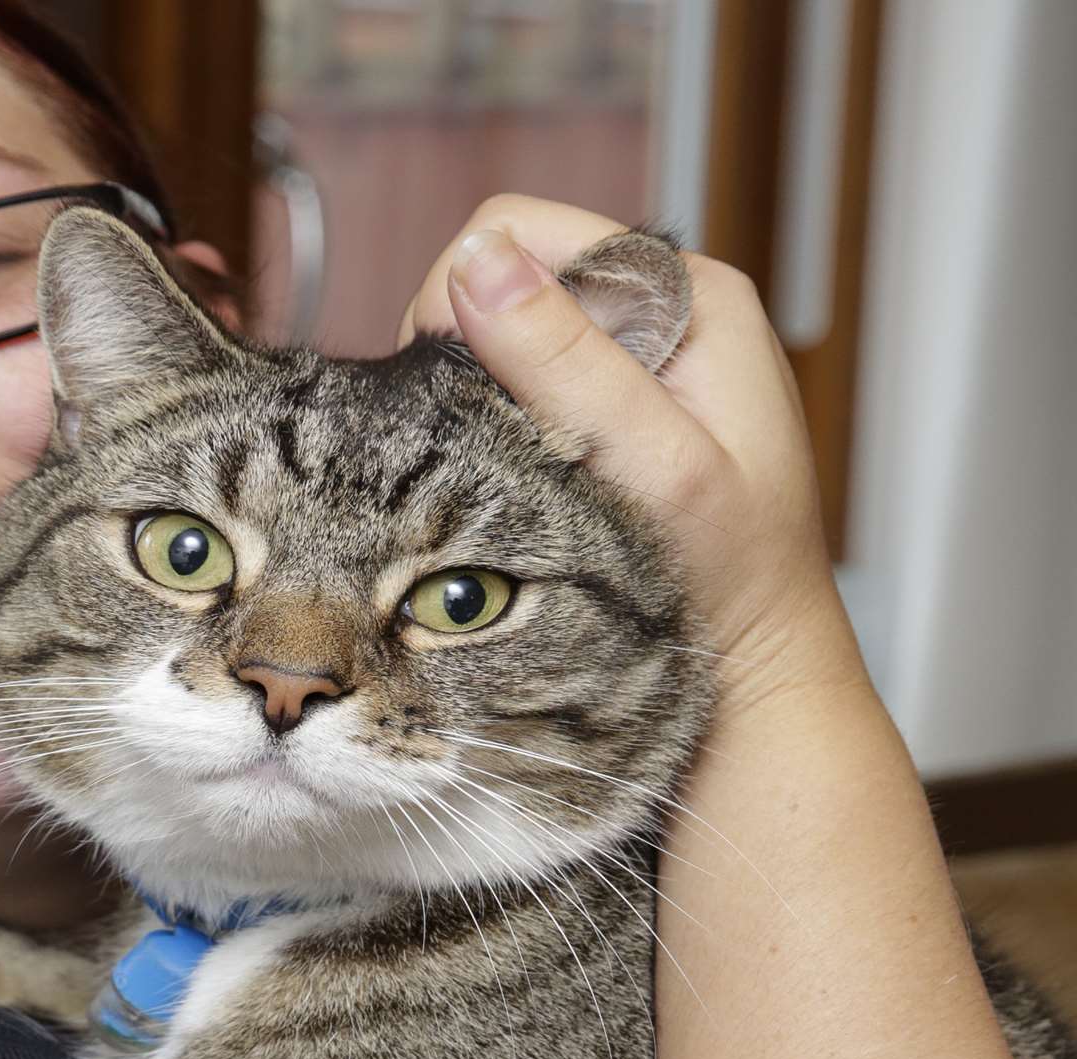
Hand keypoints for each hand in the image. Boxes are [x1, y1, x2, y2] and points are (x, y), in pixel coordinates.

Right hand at [398, 195, 869, 707]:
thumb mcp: (653, 468)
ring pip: (499, 332)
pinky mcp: (602, 408)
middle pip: (503, 275)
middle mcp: (658, 310)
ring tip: (511, 474)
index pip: (522, 231)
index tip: (457, 396)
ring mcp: (628, 360)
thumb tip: (477, 261)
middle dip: (469, 352)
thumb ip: (568, 362)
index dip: (463, 301)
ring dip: (478, 394)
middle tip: (488, 450)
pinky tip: (516, 481)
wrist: (752, 677)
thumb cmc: (732, 584)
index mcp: (688, 294)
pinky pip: (512, 382)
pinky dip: (491, 425)